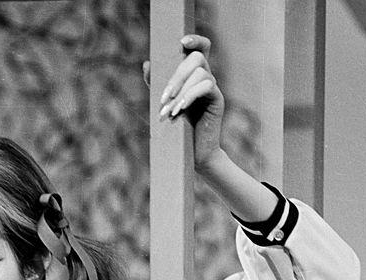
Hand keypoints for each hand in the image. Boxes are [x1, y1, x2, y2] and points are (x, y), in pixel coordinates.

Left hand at [144, 35, 223, 170]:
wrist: (193, 153)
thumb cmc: (178, 129)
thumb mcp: (164, 103)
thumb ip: (157, 84)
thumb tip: (147, 64)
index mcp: (194, 76)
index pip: (200, 49)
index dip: (194, 40)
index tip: (181, 42)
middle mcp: (206, 78)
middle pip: (197, 58)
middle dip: (177, 75)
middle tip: (163, 98)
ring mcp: (213, 88)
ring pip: (201, 73)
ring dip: (181, 90)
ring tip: (170, 111)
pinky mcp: (218, 100)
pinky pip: (207, 86)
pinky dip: (191, 95)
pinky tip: (180, 110)